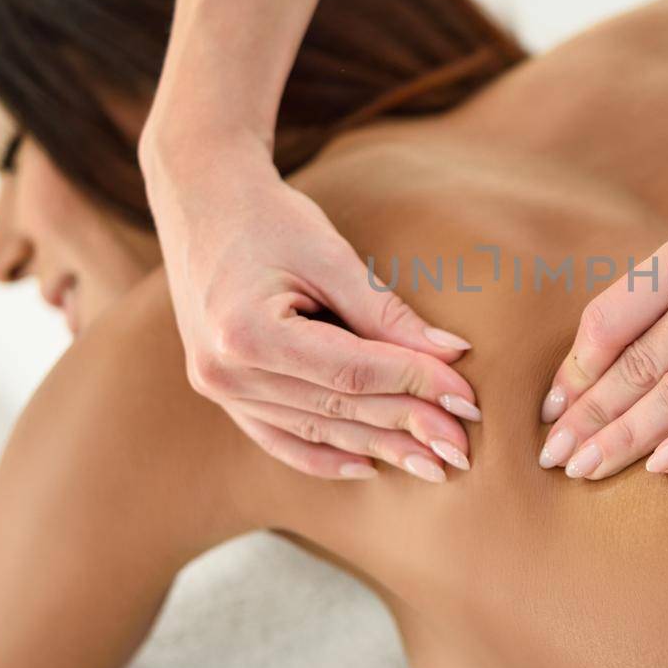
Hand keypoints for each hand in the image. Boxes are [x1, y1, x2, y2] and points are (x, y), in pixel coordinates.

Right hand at [142, 127, 478, 481]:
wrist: (201, 202)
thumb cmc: (269, 218)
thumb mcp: (331, 255)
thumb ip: (387, 312)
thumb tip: (453, 355)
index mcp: (247, 332)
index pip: (353, 372)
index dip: (415, 385)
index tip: (465, 400)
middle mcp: (224, 371)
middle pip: (337, 406)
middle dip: (407, 425)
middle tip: (462, 446)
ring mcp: (218, 388)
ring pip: (315, 428)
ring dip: (378, 447)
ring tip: (432, 463)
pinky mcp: (220, 391)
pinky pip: (278, 437)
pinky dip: (324, 455)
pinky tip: (368, 466)